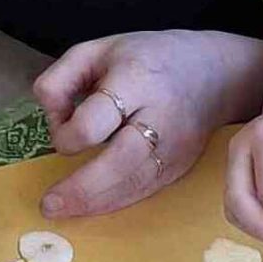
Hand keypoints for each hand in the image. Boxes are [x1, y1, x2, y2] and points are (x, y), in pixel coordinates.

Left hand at [35, 31, 240, 221]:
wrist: (213, 73)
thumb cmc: (145, 59)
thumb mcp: (97, 50)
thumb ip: (61, 79)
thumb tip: (50, 118)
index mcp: (135, 80)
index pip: (95, 120)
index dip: (70, 134)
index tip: (61, 134)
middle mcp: (160, 116)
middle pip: (120, 161)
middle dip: (81, 188)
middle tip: (48, 205)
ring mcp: (175, 146)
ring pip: (133, 183)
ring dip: (95, 204)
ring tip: (62, 211)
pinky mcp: (182, 166)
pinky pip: (145, 192)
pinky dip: (115, 203)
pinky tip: (90, 207)